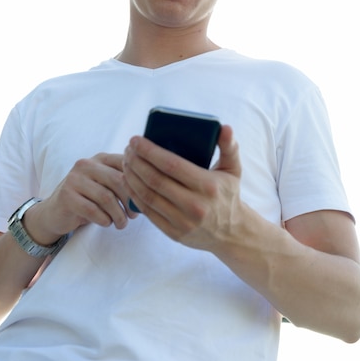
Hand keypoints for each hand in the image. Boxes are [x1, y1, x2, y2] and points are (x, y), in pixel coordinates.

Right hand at [24, 153, 137, 245]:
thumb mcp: (106, 186)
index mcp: (101, 158)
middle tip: (134, 216)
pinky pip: (92, 210)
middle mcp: (87, 164)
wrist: (55, 213)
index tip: (146, 198)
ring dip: (118, 214)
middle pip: (118, 180)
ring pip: (106, 197)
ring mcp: (74, 179)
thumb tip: (151, 191)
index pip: (126, 164)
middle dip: (130, 201)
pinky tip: (107, 223)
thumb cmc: (88, 199)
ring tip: (121, 224)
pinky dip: (104, 219)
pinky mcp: (66, 196)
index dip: (139, 182)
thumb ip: (123, 182)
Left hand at [122, 125, 242, 249]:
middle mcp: (195, 205)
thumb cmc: (228, 194)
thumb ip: (229, 147)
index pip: (171, 165)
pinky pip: (148, 212)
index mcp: (208, 185)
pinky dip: (134, 195)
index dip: (150, 152)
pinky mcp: (174, 233)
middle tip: (128, 149)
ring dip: (132, 177)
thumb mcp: (233, 169)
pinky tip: (128, 182)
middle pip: (155, 180)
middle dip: (136, 162)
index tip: (136, 140)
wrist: (231, 232)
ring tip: (126, 162)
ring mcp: (183, 221)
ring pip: (148, 196)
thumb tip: (225, 128)